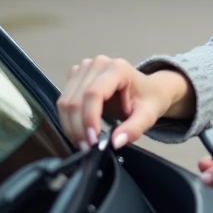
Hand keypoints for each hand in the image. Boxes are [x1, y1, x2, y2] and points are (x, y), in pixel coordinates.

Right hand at [57, 55, 187, 148]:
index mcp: (117, 68)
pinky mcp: (75, 76)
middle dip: (78, 128)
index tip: (93, 141)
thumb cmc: (149, 99)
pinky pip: (63, 101)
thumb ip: (134, 129)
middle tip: (87, 148)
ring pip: (65, 102)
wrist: (149, 89)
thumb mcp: (148, 115)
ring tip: (83, 144)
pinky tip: (79, 132)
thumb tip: (115, 142)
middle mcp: (97, 64)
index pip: (93, 94)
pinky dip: (68, 120)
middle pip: (76, 100)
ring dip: (70, 126)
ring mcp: (84, 68)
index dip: (89, 119)